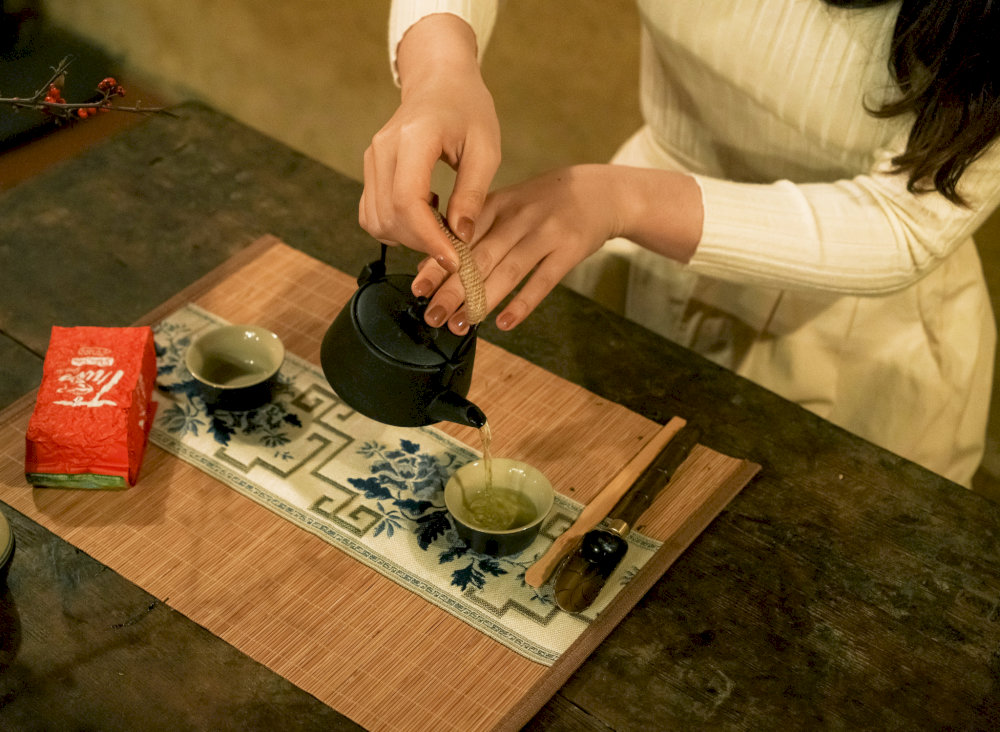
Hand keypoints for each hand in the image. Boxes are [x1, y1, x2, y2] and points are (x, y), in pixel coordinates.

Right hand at [359, 14, 500, 270]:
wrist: (439, 81)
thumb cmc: (468, 109)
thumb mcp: (486, 149)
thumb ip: (472, 194)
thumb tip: (461, 236)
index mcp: (414, 138)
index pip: (408, 201)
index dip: (428, 239)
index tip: (453, 259)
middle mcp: (384, 149)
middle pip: (390, 216)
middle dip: (423, 243)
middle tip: (455, 245)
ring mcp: (372, 158)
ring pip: (376, 220)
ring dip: (408, 238)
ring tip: (441, 224)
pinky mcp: (370, 169)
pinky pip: (372, 213)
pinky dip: (396, 227)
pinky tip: (424, 214)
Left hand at [413, 164, 702, 332]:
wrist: (604, 192)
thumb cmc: (548, 203)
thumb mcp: (513, 202)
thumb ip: (479, 227)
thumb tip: (438, 261)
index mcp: (500, 203)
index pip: (463, 235)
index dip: (439, 261)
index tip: (418, 287)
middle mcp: (520, 216)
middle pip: (480, 256)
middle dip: (452, 288)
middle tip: (432, 314)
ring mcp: (546, 233)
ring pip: (508, 270)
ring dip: (482, 300)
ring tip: (460, 324)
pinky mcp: (571, 250)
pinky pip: (543, 280)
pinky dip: (522, 303)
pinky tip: (502, 322)